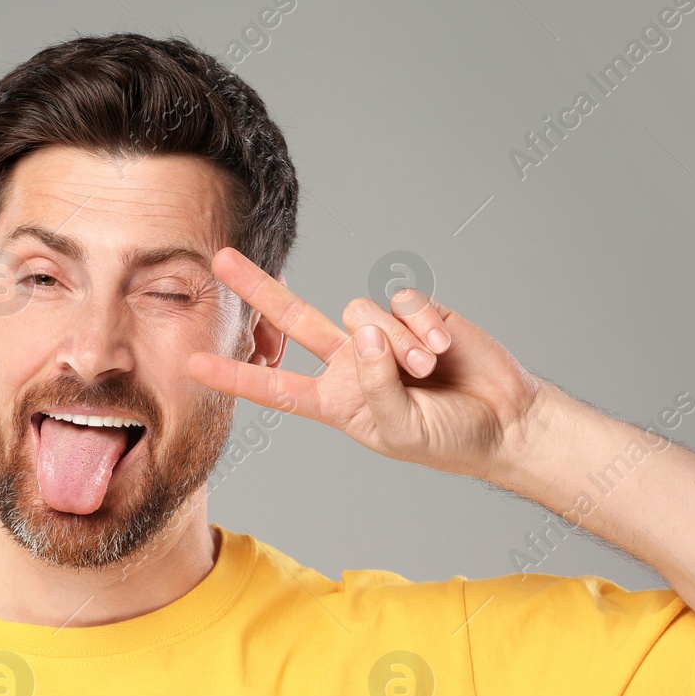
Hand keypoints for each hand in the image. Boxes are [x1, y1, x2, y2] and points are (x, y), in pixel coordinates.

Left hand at [187, 247, 546, 479]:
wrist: (502, 419)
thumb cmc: (447, 438)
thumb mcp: (399, 430)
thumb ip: (374, 386)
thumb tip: (363, 334)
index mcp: (335, 399)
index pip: (274, 386)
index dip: (235, 374)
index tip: (192, 364)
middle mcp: (350, 362)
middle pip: (294, 318)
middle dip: (257, 287)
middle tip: (220, 257)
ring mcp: (381, 334)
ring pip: (361, 314)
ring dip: (396, 344)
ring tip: (426, 371)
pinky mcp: (416, 313)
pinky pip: (402, 303)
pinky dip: (423, 326)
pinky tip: (444, 348)